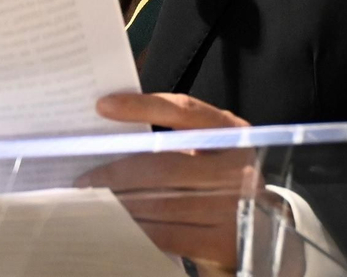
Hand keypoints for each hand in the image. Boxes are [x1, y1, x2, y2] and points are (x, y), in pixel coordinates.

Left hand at [81, 94, 294, 272]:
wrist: (263, 234)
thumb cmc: (223, 185)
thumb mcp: (212, 155)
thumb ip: (177, 143)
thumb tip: (114, 136)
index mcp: (232, 132)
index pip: (183, 110)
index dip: (142, 106)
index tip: (103, 105)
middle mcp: (236, 166)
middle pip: (162, 164)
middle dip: (115, 173)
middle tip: (82, 181)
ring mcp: (232, 206)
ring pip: (159, 202)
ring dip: (118, 205)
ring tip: (91, 204)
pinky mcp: (222, 241)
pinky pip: (166, 234)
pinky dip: (135, 230)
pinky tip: (115, 226)